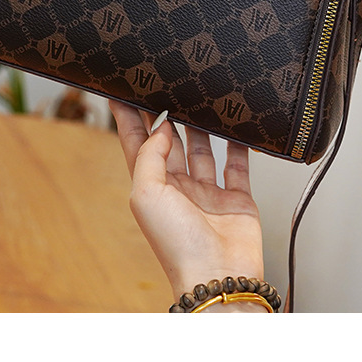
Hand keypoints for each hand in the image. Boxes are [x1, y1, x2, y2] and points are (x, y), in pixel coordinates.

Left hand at [109, 100, 265, 309]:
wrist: (218, 276)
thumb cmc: (178, 247)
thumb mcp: (147, 195)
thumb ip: (150, 157)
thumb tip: (160, 129)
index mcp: (152, 188)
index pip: (137, 145)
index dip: (129, 119)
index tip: (122, 92)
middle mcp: (179, 189)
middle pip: (170, 143)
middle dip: (167, 115)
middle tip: (165, 86)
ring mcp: (208, 193)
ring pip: (203, 149)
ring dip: (200, 125)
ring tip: (198, 97)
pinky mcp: (237, 198)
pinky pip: (237, 164)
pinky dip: (238, 144)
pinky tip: (237, 126)